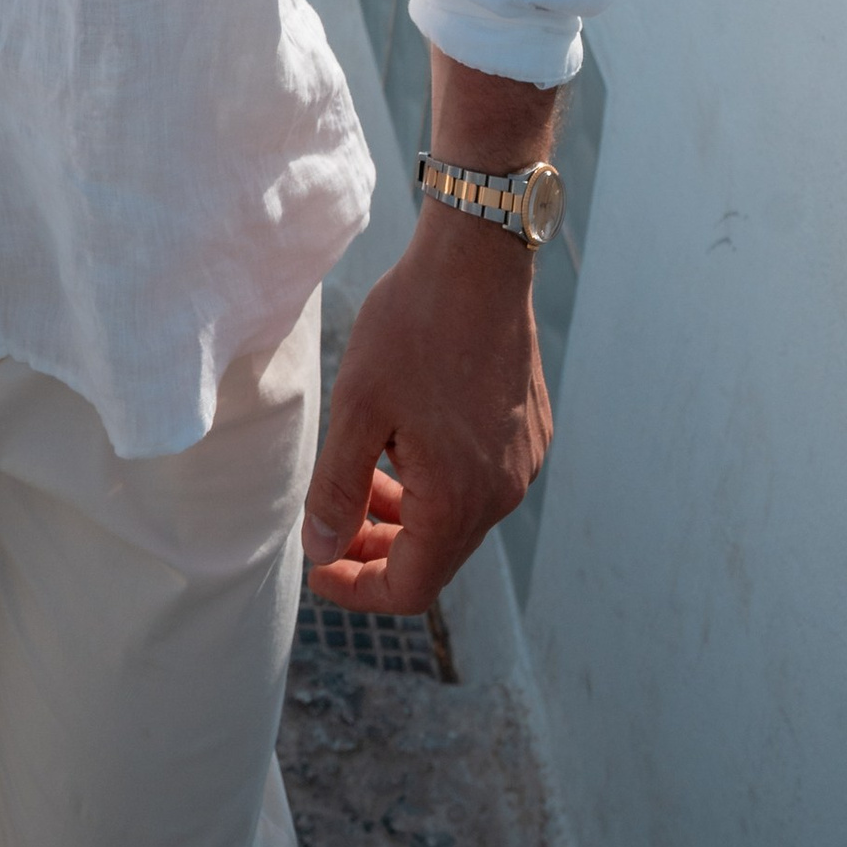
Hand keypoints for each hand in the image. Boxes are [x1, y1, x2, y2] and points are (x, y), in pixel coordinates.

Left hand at [301, 204, 549, 612]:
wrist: (477, 258)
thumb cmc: (412, 326)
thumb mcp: (356, 406)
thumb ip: (336, 489)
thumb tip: (321, 551)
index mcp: (460, 499)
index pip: (410, 586)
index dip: (357, 588)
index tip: (318, 569)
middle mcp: (503, 493)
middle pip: (436, 556)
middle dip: (378, 551)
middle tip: (329, 528)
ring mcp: (522, 462)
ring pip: (457, 517)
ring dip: (405, 513)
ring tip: (360, 477)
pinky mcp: (528, 431)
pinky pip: (478, 480)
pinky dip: (435, 481)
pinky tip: (403, 441)